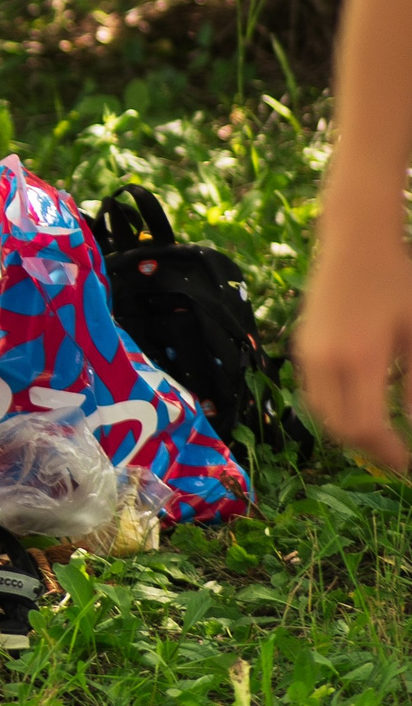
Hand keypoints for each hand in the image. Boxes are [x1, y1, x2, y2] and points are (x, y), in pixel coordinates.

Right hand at [295, 226, 411, 470]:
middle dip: (370, 450)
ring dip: (350, 432)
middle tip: (399, 456)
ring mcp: (309, 353)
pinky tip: (361, 406)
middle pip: (340, 428)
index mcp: (359, 359)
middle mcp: (326, 361)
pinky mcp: (303, 346)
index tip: (409, 464)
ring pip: (322, 414)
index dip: (389, 453)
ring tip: (381, 436)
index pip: (367, 427)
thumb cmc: (398, 282)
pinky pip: (314, 393)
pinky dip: (336, 411)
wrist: (355, 241)